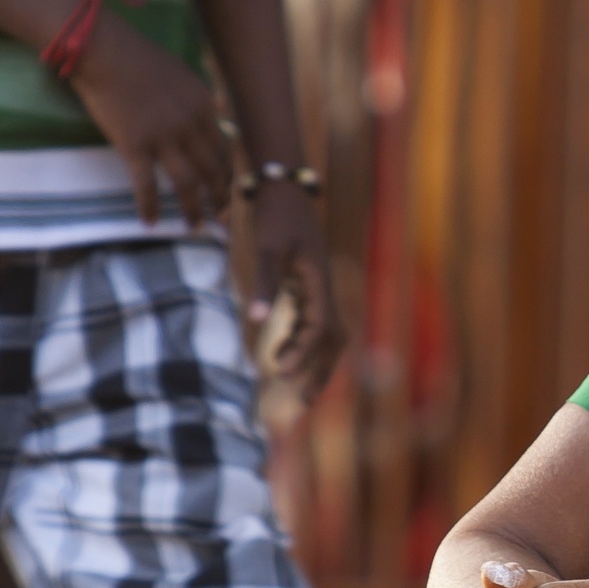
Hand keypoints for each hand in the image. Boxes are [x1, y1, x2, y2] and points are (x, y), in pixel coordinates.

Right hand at [70, 14, 231, 224]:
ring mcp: (163, 137)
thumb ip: (198, 99)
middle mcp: (190, 124)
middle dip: (220, 197)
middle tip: (222, 217)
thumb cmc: (139, 57)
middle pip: (212, 170)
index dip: (228, 174)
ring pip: (187, 183)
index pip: (224, 149)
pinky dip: (149, 207)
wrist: (104, 50)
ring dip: (194, 209)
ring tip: (195, 226)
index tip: (228, 190)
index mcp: (204, 106)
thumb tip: (216, 111)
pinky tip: (150, 223)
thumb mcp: (182, 74)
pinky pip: (146, 185)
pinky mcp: (134, 145)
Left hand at [246, 181, 342, 404]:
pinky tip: (281, 353)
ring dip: (313, 360)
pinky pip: (313, 323)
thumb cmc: (275, 214)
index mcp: (319, 282)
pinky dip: (302, 343)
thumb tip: (255, 319)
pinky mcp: (308, 284)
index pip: (321, 328)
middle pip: (333, 339)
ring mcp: (318, 286)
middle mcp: (324, 288)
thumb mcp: (266, 246)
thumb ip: (263, 281)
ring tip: (289, 383)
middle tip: (300, 401)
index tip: (279, 371)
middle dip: (319, 371)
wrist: (283, 186)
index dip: (303, 352)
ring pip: (326, 334)